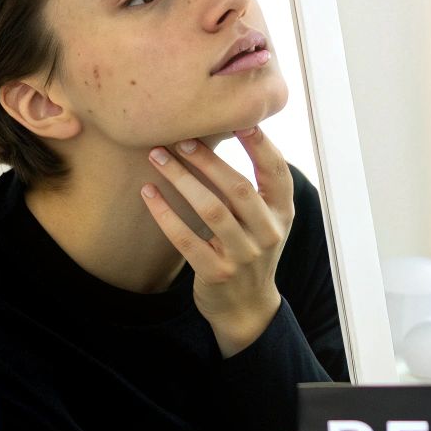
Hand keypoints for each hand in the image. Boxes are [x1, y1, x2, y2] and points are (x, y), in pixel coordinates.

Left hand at [141, 126, 295, 356]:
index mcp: (282, 214)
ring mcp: (243, 256)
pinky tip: (148, 194)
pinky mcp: (216, 273)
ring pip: (211, 210)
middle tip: (181, 139)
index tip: (241, 121)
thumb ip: (257, 188)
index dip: (261, 146)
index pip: (277, 173)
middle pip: (238, 188)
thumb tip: (235, 131)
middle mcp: (268, 233)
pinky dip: (165, 214)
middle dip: (208, 160)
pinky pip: (186, 239)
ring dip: (181, 179)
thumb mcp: (268, 221)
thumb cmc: (252, 251)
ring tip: (157, 157)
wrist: (246, 308)